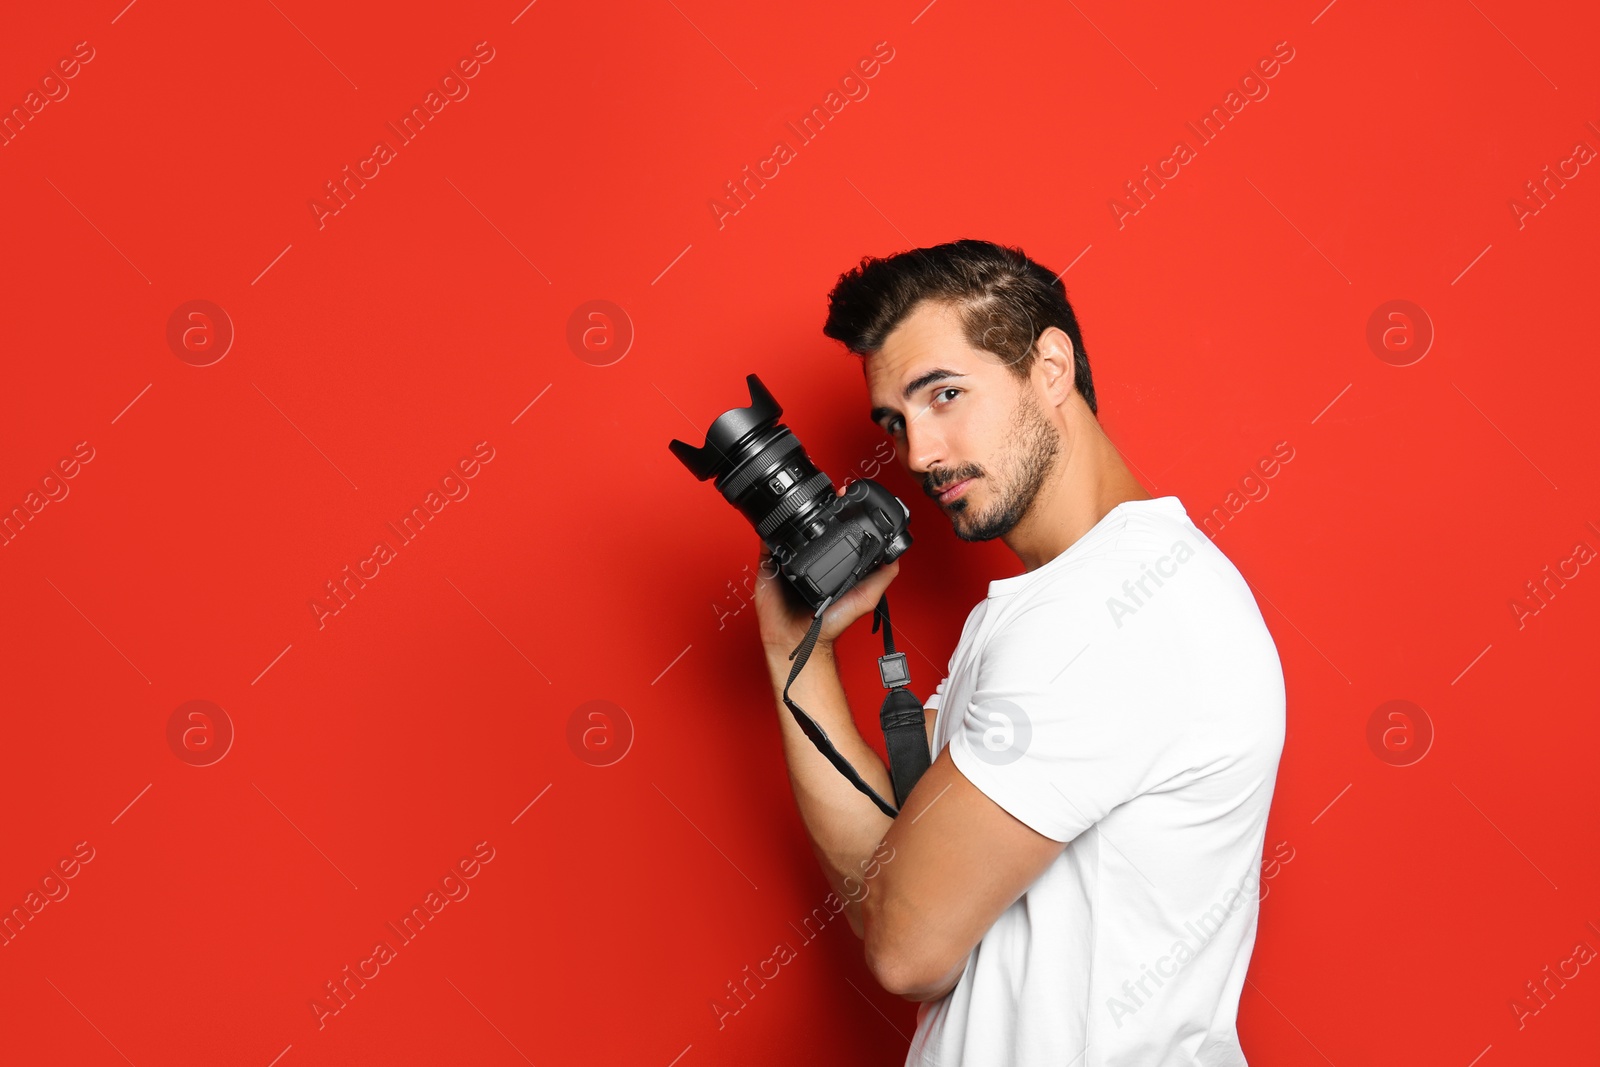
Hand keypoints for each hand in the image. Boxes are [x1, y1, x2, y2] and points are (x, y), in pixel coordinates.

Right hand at [752, 485, 901, 657]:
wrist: (797, 639)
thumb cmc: (828, 624)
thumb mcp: (864, 599)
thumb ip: (881, 578)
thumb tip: (895, 557)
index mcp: (832, 564)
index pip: (836, 532)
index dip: (841, 513)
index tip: (845, 498)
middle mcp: (811, 559)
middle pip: (812, 526)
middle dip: (817, 508)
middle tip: (825, 494)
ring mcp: (790, 560)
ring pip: (789, 530)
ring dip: (793, 515)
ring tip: (801, 502)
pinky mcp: (770, 565)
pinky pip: (767, 542)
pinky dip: (769, 530)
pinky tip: (776, 521)